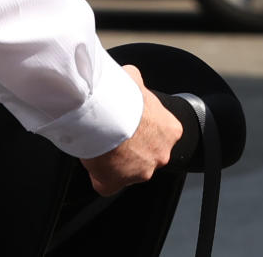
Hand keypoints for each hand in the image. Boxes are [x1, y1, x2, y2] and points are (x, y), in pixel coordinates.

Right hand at [80, 65, 182, 195]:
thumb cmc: (122, 95)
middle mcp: (160, 154)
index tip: (129, 122)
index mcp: (170, 130)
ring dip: (115, 160)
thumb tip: (131, 77)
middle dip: (131, 147)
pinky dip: (98, 175)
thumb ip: (136, 84)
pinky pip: (106, 185)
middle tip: (114, 132)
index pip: (159, 134)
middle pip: (145, 155)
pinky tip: (92, 159)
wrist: (104, 111)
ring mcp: (139, 172)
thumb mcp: (134, 79)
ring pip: (127, 171)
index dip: (142, 129)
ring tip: (101, 142)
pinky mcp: (114, 183)